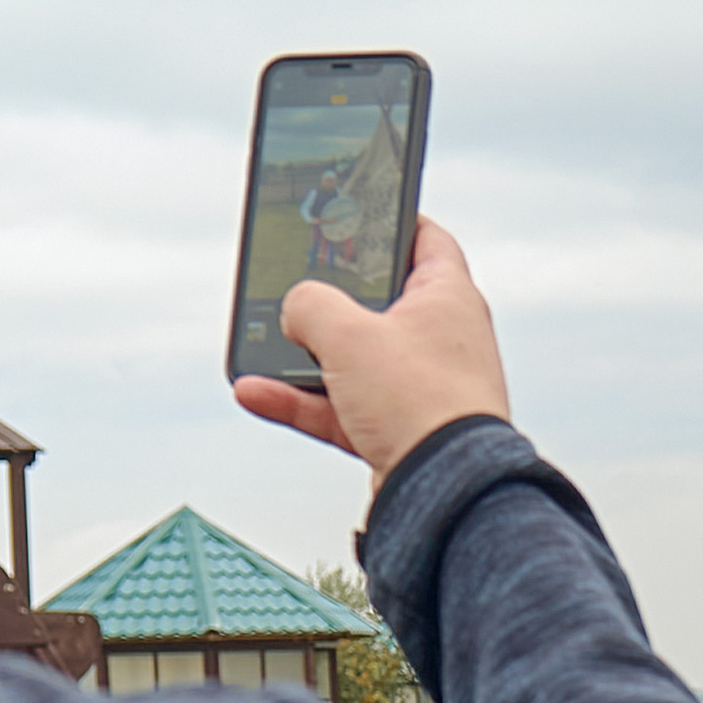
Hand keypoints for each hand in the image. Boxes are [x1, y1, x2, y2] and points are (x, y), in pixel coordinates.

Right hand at [233, 218, 510, 488]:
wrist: (444, 490)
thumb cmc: (419, 400)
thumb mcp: (347, 333)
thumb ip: (309, 304)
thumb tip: (297, 308)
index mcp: (448, 296)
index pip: (425, 239)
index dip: (392, 220)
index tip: (362, 212)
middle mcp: (442, 339)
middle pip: (378, 303)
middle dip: (330, 298)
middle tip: (293, 283)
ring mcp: (422, 387)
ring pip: (353, 361)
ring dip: (302, 357)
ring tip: (258, 348)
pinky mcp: (401, 431)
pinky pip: (342, 409)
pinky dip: (301, 402)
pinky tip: (255, 392)